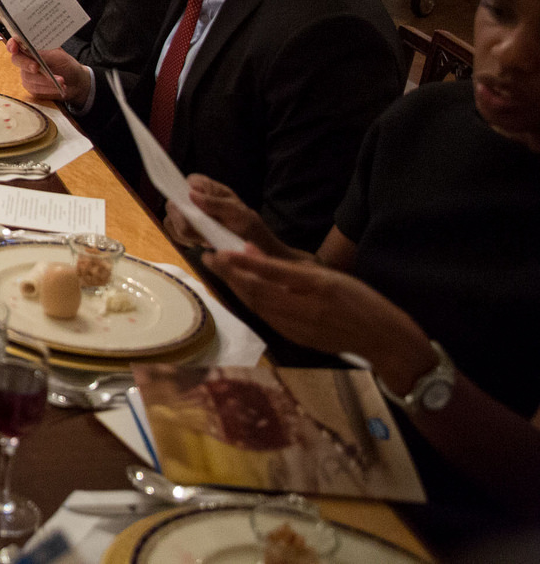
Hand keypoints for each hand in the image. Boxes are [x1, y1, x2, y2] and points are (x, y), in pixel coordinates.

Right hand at [8, 38, 86, 105]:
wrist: (75, 82)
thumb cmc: (66, 64)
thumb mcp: (57, 55)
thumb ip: (42, 52)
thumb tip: (29, 48)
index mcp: (31, 47)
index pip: (16, 42)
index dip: (12, 44)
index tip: (14, 48)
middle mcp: (26, 59)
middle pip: (17, 60)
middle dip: (26, 64)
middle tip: (36, 67)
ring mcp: (27, 74)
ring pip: (28, 77)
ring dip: (46, 80)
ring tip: (62, 81)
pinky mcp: (31, 87)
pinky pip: (35, 88)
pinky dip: (48, 88)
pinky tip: (59, 87)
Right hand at [178, 173, 292, 257]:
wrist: (254, 249)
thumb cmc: (249, 227)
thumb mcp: (239, 214)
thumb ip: (216, 203)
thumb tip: (191, 195)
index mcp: (206, 188)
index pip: (185, 182)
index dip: (185, 195)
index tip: (193, 210)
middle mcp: (194, 199)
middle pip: (173, 204)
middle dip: (184, 221)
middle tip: (200, 233)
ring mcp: (188, 214)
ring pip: (170, 220)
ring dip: (185, 233)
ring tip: (203, 240)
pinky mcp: (186, 229)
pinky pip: (173, 233)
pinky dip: (183, 240)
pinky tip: (199, 243)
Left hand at [203, 246, 433, 380]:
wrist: (384, 340)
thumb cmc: (361, 302)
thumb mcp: (330, 277)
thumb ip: (289, 268)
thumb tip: (252, 252)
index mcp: (316, 287)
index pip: (269, 273)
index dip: (241, 263)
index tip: (218, 252)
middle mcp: (304, 308)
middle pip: (256, 292)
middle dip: (229, 275)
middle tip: (208, 258)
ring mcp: (299, 327)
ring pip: (257, 306)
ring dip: (235, 289)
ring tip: (218, 272)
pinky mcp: (297, 339)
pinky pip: (266, 318)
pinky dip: (250, 303)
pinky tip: (241, 292)